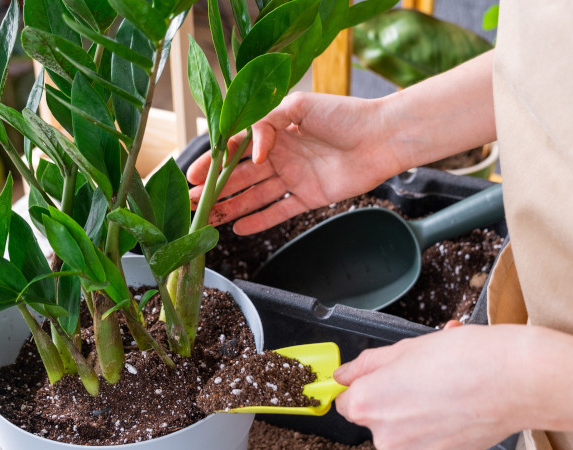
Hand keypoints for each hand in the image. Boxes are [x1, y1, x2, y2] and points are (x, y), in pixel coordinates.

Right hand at [187, 92, 403, 234]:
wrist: (381, 137)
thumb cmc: (344, 114)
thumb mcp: (299, 106)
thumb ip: (267, 125)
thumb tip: (252, 151)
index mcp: (275, 130)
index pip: (236, 148)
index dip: (214, 161)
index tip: (193, 175)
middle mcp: (281, 154)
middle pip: (241, 175)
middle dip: (215, 189)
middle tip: (191, 202)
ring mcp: (294, 177)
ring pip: (255, 195)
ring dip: (231, 206)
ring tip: (208, 219)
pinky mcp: (309, 196)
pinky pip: (279, 210)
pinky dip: (260, 220)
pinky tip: (239, 228)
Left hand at [333, 325, 524, 449]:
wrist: (518, 382)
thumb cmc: (467, 359)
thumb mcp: (405, 348)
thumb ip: (367, 365)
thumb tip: (343, 374)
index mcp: (368, 402)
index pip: (345, 401)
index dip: (362, 386)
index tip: (377, 379)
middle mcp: (385, 436)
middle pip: (373, 417)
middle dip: (390, 398)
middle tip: (419, 377)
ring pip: (400, 430)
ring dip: (413, 412)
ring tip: (441, 389)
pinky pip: (423, 442)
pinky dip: (433, 426)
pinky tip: (452, 406)